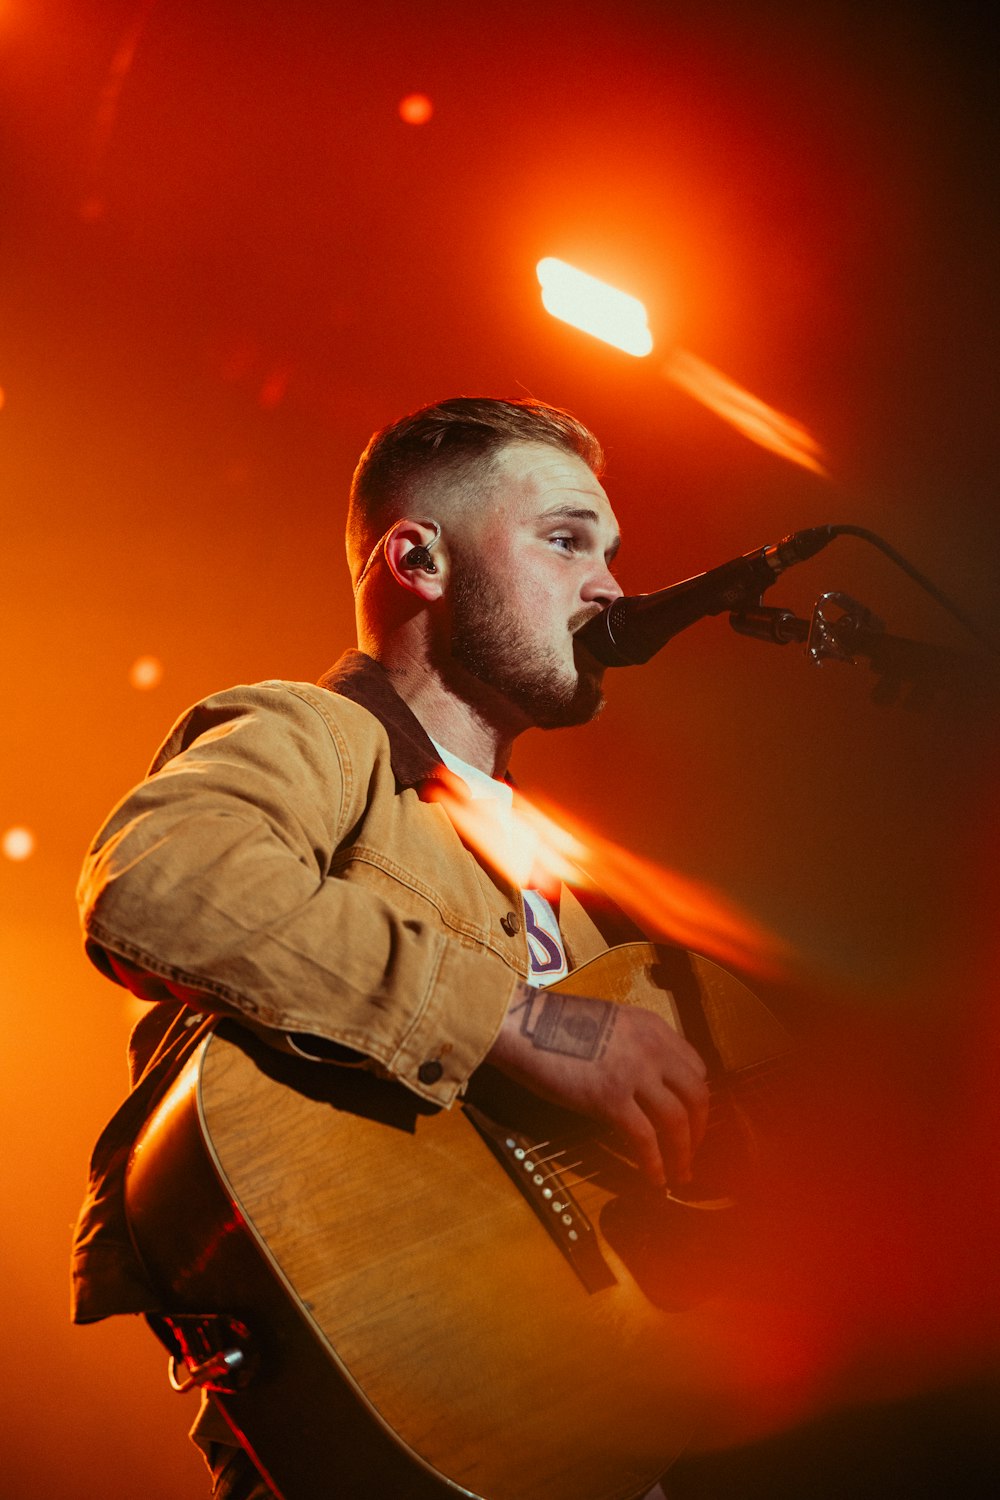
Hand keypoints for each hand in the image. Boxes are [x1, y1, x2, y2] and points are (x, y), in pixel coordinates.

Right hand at [485, 982, 708, 1187]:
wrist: (523, 1025)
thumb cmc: (553, 1024)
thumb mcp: (609, 1023)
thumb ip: (633, 1046)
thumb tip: (644, 1081)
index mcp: (652, 1027)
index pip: (696, 1067)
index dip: (697, 1098)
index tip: (692, 1118)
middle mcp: (652, 1048)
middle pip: (697, 1095)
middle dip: (700, 1129)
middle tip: (693, 1151)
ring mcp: (634, 1073)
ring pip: (677, 1121)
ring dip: (683, 1154)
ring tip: (679, 1174)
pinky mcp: (610, 1098)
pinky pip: (644, 1139)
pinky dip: (654, 1164)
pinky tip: (654, 1179)